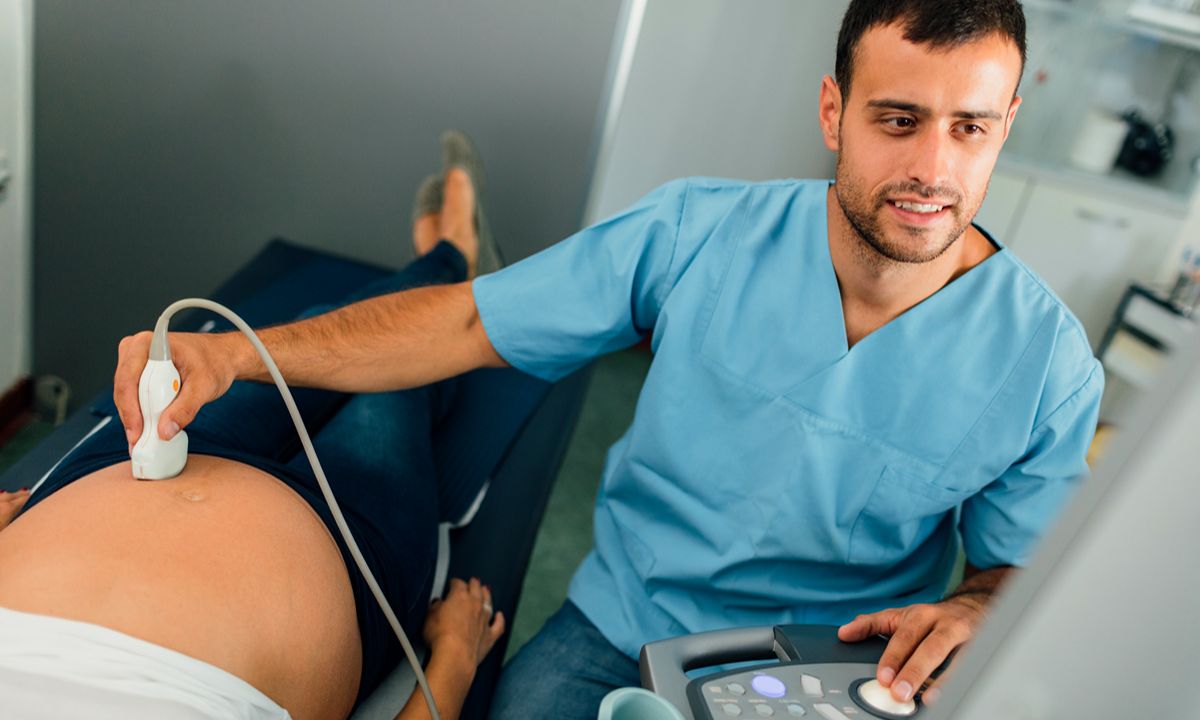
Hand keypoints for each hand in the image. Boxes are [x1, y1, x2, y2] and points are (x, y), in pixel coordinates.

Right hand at [114, 330, 242, 446]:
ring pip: (126, 394)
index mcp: (151, 344)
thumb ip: (185, 409)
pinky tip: (147, 428)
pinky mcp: (140, 373)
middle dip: (131, 417)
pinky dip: (140, 412)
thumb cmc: (215, 362)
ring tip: (143, 438)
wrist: (223, 356)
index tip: (137, 431)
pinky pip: (133, 395)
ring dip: (134, 417)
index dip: (130, 408)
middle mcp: (138, 349)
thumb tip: (165, 430)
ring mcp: (136, 361)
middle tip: (140, 441)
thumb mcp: (204, 386)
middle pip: (124, 388)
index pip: (129, 378)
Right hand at [424, 577, 505, 666]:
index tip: (453, 583)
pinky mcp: (490, 636)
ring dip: (487, 596)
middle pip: (476, 589)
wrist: (455, 655)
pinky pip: (498, 625)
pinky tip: (499, 616)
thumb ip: (435, 608)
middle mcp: (475, 605)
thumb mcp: (429, 617)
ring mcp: (484, 620)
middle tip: (472, 581)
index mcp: (459, 597)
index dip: (455, 582)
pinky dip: (500, 619)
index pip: (458, 584)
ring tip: (486, 591)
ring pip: (488, 603)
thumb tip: (437, 604)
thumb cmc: (441, 637)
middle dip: (474, 584)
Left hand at [837, 595, 986, 704]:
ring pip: (957, 658)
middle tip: (899, 692)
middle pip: (929, 648)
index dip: (893, 657)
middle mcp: (944, 623)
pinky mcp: (985, 647)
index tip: (883, 677)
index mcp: (920, 615)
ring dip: (943, 680)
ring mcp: (967, 636)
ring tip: (929, 699)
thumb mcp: (901, 616)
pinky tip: (956, 694)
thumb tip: (844, 633)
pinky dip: (965, 680)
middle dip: (914, 671)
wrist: (974, 606)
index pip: (904, 637)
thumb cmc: (932, 617)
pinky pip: (975, 665)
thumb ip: (872, 624)